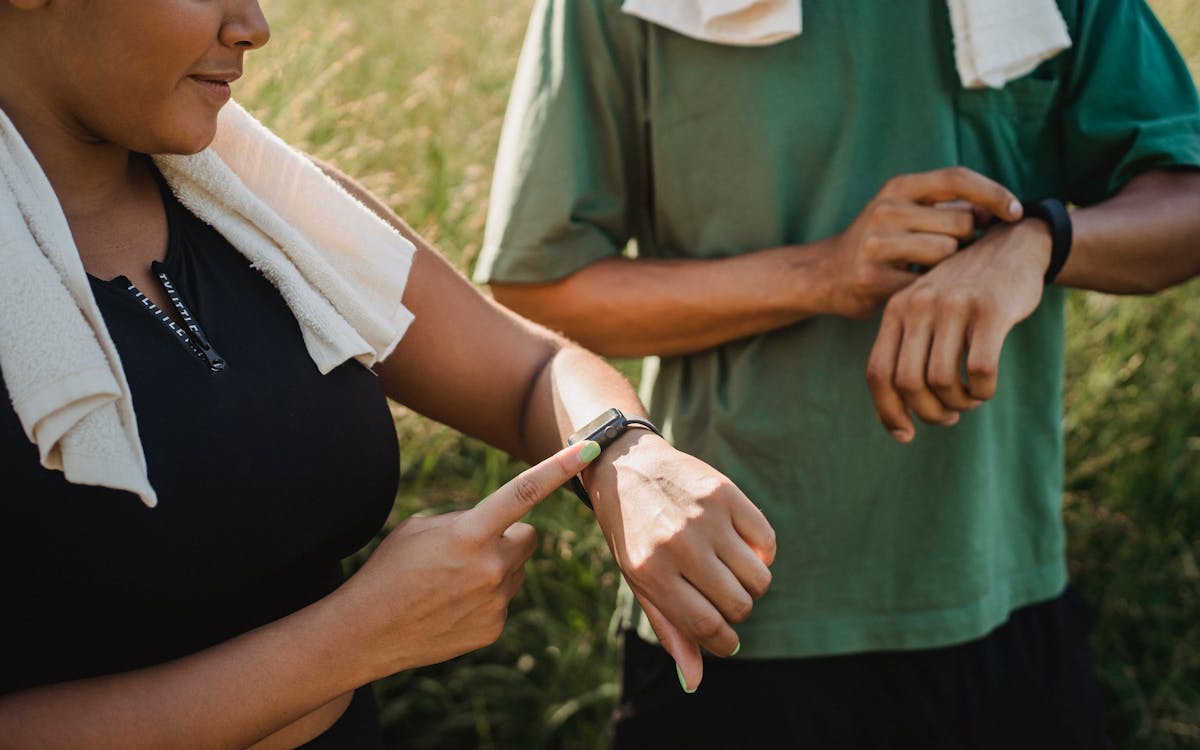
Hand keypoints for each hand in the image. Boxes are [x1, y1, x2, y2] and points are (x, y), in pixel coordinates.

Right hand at [335, 441, 600, 678]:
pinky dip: (484, 599)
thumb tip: (503, 528)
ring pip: (516, 570)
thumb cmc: (389, 569)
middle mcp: (491, 566)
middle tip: (470, 548)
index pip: (524, 492)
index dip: (560, 468)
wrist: (365, 632)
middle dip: (509, 536)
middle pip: (529, 536)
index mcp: (470, 532)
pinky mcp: (494, 627)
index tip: (591, 449)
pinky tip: (451, 606)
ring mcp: (495, 601)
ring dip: (495, 569)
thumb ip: (467, 520)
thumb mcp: (421, 528)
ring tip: (450, 582)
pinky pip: (503, 600)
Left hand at [584, 431, 776, 691]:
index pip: (708, 627)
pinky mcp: (725, 493)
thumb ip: (670, 629)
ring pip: (758, 577)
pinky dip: (762, 552)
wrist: (627, 468)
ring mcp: (704, 517)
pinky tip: (742, 546)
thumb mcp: (640, 581)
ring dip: (752, 584)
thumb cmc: (633, 534)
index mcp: (653, 572)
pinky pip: (766, 541)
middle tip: (724, 597)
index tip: (727, 640)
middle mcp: (679, 544)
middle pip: (738, 604)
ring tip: (732, 572)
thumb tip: (695, 682)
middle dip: (738, 611)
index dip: (725, 643)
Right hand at [824, 167, 1022, 317]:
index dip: (993, 193)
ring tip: (928, 269)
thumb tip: (997, 209)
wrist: (825, 274)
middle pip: (961, 223)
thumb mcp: (905, 212)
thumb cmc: (879, 242)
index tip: (1016, 212)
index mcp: (897, 188)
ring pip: (947, 252)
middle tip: (949, 252)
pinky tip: (917, 287)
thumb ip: (947, 207)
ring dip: (949, 266)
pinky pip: (927, 283)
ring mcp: (877, 244)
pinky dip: (931, 288)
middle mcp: (885, 210)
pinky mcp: (873, 277)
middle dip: (967, 240)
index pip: (957, 178)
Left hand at [865, 219, 1052, 441]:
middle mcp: (918, 306)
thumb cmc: (966, 294)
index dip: (887, 411)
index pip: (878, 373)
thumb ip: (909, 352)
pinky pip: (979, 371)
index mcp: (896, 310)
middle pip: (908, 383)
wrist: (1012, 245)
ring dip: (958, 403)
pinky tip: (985, 388)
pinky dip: (982, 391)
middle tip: (948, 416)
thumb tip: (899, 418)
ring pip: (942, 381)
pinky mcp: (991, 309)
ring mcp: (954, 306)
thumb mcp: (927, 313)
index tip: (905, 435)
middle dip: (929, 412)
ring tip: (969, 399)